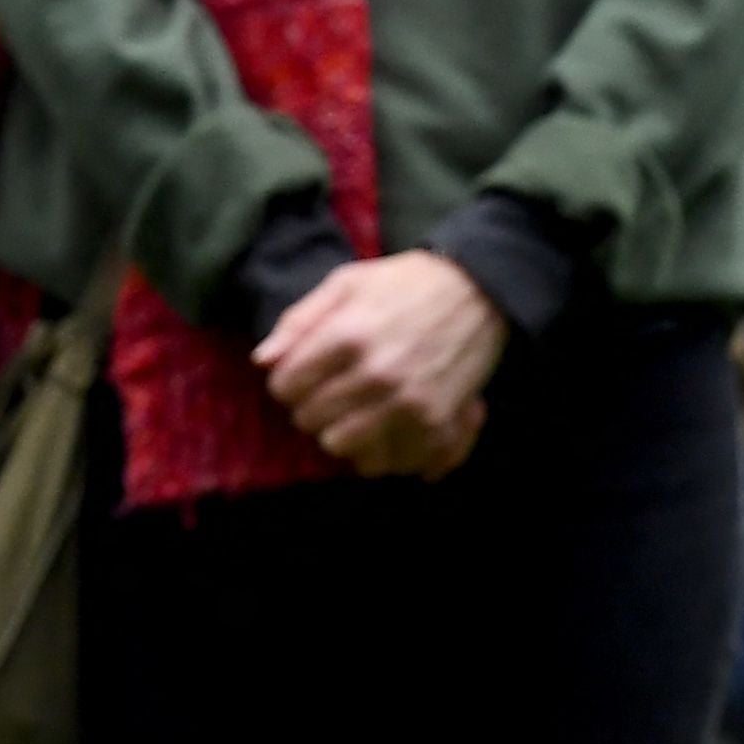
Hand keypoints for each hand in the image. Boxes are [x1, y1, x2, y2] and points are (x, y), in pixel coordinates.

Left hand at [256, 251, 508, 477]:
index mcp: (348, 336)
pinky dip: (382, 452)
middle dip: (312, 407)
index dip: (288, 381)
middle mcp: (376, 374)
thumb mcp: (347, 282)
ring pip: (343, 447)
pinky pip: (390, 461)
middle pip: (310, 420)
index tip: (305, 374)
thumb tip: (263, 361)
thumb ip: (299, 320)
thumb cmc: (407, 282)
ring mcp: (408, 403)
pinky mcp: (437, 422)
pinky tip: (385, 431)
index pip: (285, 387)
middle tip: (332, 391)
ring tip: (355, 413)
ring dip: (343, 432)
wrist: (481, 288)